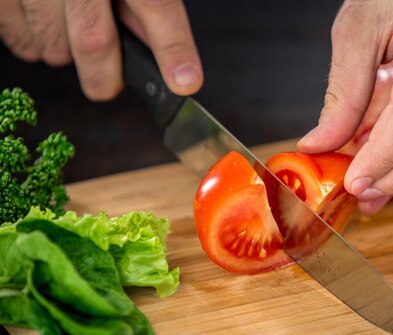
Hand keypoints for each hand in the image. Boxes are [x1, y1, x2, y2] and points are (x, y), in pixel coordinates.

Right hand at [0, 0, 202, 100]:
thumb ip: (144, 8)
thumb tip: (167, 56)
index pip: (156, 6)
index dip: (173, 47)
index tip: (185, 81)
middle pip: (93, 40)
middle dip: (104, 77)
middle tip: (108, 84)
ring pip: (55, 48)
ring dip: (67, 54)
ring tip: (68, 26)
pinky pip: (23, 44)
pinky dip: (37, 44)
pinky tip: (43, 19)